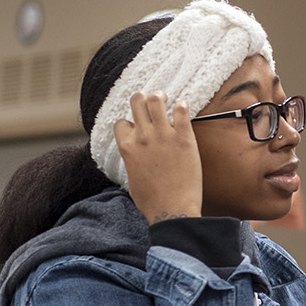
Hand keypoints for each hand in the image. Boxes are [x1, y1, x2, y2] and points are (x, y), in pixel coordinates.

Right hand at [116, 93, 201, 222]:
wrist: (172, 209)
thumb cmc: (152, 201)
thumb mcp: (131, 179)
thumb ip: (132, 162)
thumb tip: (134, 158)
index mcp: (127, 148)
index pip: (121, 122)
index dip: (129, 123)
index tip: (138, 126)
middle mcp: (143, 137)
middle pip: (137, 102)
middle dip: (143, 98)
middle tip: (153, 100)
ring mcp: (163, 136)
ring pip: (156, 101)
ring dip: (160, 97)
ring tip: (167, 99)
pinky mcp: (184, 138)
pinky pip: (181, 112)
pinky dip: (181, 106)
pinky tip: (183, 108)